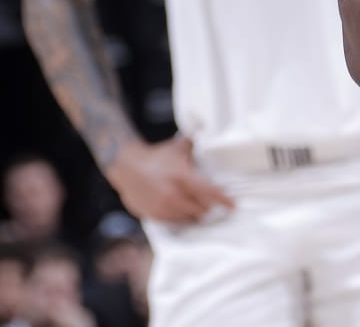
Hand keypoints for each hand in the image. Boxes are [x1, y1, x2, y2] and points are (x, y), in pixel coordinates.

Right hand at [104, 137, 235, 224]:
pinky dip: (181, 216)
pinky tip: (182, 208)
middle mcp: (173, 196)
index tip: (233, 205)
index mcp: (182, 177)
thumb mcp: (177, 148)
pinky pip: (175, 222)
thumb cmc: (155, 157)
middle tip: (213, 202)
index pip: (209, 193)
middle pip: (202, 209)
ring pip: (189, 217)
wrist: (126, 167)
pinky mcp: (154, 216)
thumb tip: (211, 137)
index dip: (224, 200)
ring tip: (197, 205)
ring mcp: (163, 208)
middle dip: (209, 206)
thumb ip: (195, 145)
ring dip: (195, 213)